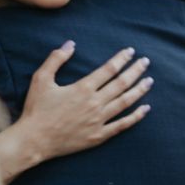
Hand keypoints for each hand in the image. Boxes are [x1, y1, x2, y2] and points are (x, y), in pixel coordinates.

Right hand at [0, 40, 151, 182]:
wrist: (34, 140)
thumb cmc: (36, 108)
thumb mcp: (41, 78)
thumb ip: (56, 59)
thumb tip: (70, 43)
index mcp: (83, 88)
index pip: (108, 70)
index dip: (121, 59)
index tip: (130, 52)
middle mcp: (94, 103)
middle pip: (121, 84)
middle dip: (135, 71)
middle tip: (146, 62)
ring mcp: (98, 121)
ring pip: (125, 102)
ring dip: (139, 90)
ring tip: (149, 81)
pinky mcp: (98, 136)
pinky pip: (122, 125)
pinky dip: (136, 117)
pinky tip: (145, 109)